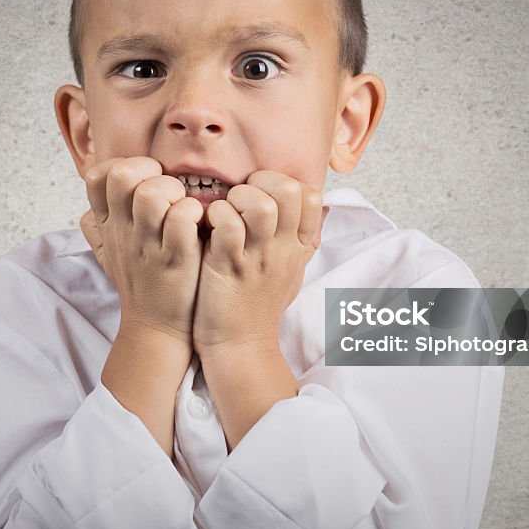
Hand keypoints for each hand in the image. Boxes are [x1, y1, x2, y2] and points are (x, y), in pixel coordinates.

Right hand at [80, 156, 203, 343]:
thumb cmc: (142, 280)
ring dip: (175, 191)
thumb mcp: (110, 248)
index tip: (144, 181)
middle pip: (123, 175)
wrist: (156, 328)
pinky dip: (194, 213)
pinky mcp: (176, 260)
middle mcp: (124, 232)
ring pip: (152, 193)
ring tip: (184, 208)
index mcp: (109, 225)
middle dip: (151, 172)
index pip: (96, 176)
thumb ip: (102, 217)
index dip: (122, 166)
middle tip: (169, 193)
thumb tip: (100, 184)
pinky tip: (198, 224)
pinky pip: (183, 218)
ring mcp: (149, 246)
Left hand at [192, 170, 324, 356]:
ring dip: (237, 198)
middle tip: (239, 198)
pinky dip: (214, 216)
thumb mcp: (293, 269)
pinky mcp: (229, 267)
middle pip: (290, 190)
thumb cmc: (260, 304)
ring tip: (224, 212)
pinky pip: (227, 225)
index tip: (261, 194)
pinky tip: (208, 228)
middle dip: (260, 182)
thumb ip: (303, 238)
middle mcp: (283, 248)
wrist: (241, 347)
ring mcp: (258, 258)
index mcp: (298, 246)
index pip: (311, 195)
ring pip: (261, 205)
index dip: (283, 182)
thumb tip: (320, 209)